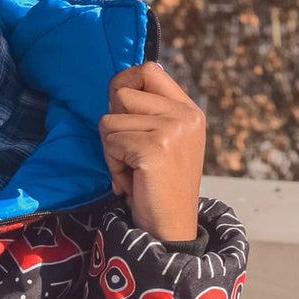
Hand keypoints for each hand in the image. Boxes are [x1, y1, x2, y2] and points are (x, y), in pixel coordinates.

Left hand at [99, 61, 205, 241]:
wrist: (170, 230)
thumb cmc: (157, 187)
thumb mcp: (163, 141)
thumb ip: (148, 113)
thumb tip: (119, 87)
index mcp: (188, 110)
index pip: (149, 69)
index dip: (125, 85)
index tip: (121, 112)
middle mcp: (185, 115)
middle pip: (123, 93)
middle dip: (114, 124)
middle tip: (129, 153)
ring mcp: (172, 130)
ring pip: (110, 119)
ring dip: (111, 149)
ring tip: (133, 170)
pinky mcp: (155, 149)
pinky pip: (111, 143)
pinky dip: (113, 165)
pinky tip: (131, 182)